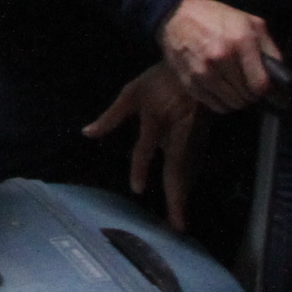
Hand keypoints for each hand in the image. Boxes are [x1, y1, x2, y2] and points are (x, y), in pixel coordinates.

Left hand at [85, 62, 205, 229]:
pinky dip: (190, 181)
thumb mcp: (132, 92)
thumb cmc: (160, 79)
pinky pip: (195, 164)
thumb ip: (111, 117)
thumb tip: (87, 133)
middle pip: (176, 170)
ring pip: (189, 170)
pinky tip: (185, 193)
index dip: (140, 169)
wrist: (199, 66)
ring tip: (180, 219)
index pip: (145, 149)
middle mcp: (176, 130)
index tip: (138, 189)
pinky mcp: (203, 138)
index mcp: (155, 118)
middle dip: (177, 199)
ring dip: (184, 194)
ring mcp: (192, 136)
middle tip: (177, 226)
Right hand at [159, 0, 280, 113]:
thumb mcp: (250, 22)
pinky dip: (221, 102)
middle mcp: (221, 57)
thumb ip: (269, 48)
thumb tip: (280, 77)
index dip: (265, 90)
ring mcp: (202, 71)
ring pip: (231, 104)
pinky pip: (214, 105)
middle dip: (250, 94)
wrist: (176, 15)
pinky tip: (220, 88)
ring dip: (236, 100)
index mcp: (240, 41)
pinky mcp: (189, 82)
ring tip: (233, 87)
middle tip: (246, 85)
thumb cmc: (216, 17)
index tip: (263, 87)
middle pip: (246, 97)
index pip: (260, 85)